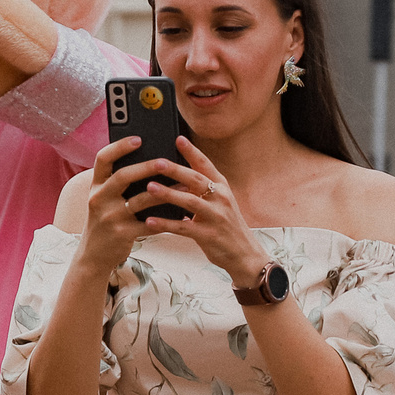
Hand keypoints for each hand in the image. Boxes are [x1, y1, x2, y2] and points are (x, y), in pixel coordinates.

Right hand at [73, 138, 181, 273]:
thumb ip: (118, 183)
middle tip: (166, 161)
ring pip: (139, 201)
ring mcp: (109, 217)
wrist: (94, 255)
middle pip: (122, 176)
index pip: (103, 158)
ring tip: (184, 187)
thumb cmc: (106, 221)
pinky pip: (148, 224)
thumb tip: (152, 162)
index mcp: (96, 185)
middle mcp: (99, 198)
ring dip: (164, 193)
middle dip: (146, 167)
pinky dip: (165, 219)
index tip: (138, 138)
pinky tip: (181, 214)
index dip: (119, 146)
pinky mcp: (121, 234)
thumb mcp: (104, 199)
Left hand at [142, 139, 268, 284]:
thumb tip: (178, 173)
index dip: (192, 152)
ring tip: (149, 187)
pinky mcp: (209, 236)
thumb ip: (202, 189)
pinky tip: (150, 221)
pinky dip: (166, 224)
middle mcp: (221, 199)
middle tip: (156, 162)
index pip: (206, 165)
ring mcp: (216, 217)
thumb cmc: (227, 227)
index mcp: (222, 188)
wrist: (244, 254)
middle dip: (175, 169)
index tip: (178, 139)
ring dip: (168, 194)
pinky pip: (183, 228)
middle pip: (196, 179)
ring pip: (189, 201)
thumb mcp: (219, 203)